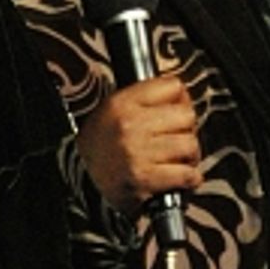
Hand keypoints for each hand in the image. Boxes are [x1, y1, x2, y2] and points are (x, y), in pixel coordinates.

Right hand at [75, 76, 201, 215]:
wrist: (79, 182)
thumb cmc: (99, 148)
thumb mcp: (113, 111)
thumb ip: (145, 100)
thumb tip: (184, 98)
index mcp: (122, 103)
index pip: (172, 86)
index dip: (180, 100)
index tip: (176, 113)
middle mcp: (129, 124)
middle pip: (187, 115)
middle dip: (187, 130)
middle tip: (178, 141)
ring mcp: (137, 152)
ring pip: (190, 145)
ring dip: (189, 156)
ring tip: (177, 161)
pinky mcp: (143, 178)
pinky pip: (186, 174)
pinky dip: (189, 179)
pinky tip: (180, 178)